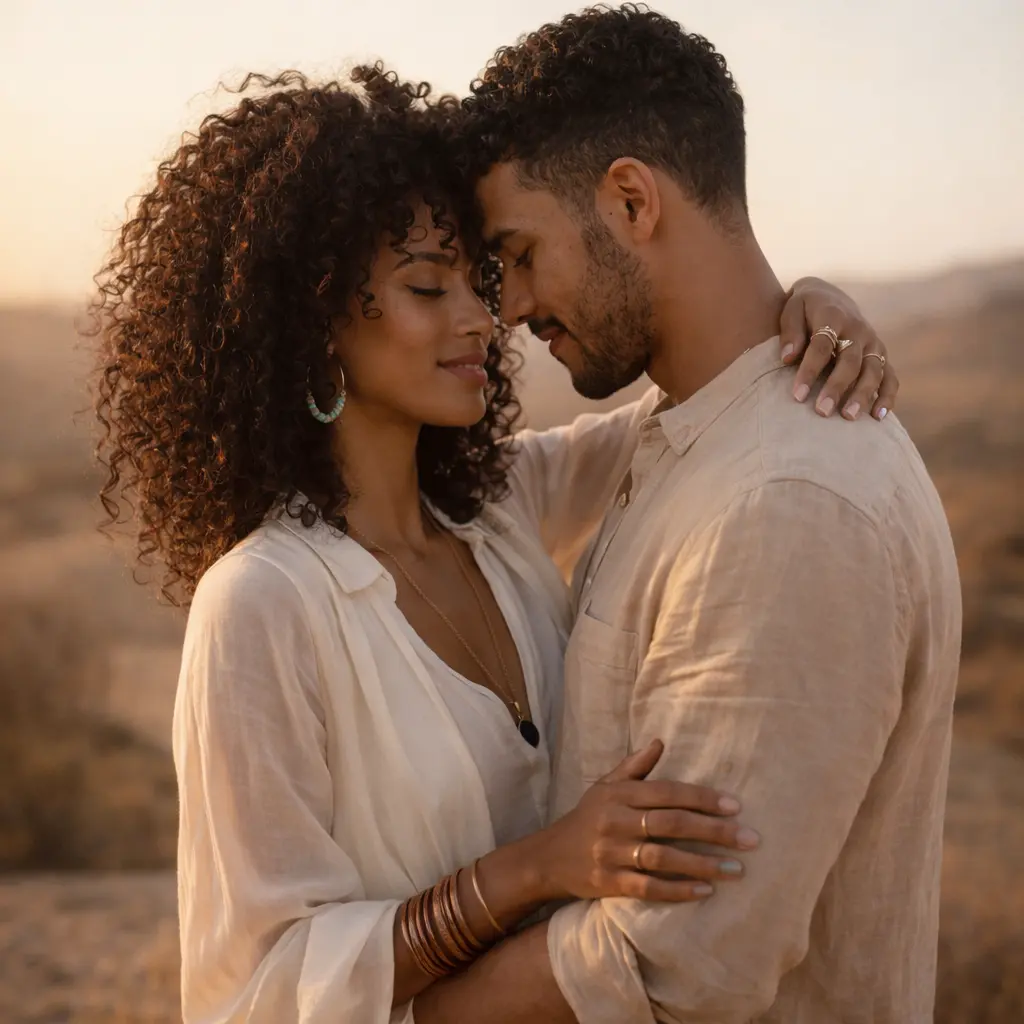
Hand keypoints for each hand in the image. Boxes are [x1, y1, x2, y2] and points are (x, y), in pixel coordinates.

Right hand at [534, 739, 758, 902]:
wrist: (549, 857)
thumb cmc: (587, 817)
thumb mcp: (605, 786)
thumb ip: (635, 766)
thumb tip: (661, 741)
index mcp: (620, 794)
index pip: (667, 793)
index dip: (702, 798)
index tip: (736, 806)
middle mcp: (616, 821)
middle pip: (671, 824)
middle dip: (714, 832)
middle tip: (750, 839)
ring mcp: (612, 853)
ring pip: (664, 858)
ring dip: (703, 864)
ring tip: (737, 869)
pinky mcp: (609, 883)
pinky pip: (648, 888)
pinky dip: (678, 891)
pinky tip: (706, 891)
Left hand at [779, 277, 899, 420]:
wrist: (830, 297)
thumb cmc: (805, 309)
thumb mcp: (792, 310)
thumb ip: (791, 332)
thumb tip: (787, 357)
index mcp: (833, 316)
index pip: (821, 346)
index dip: (810, 371)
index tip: (797, 396)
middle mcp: (858, 330)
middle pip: (850, 362)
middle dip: (836, 387)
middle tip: (822, 411)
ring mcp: (873, 344)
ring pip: (873, 371)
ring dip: (862, 395)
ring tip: (848, 417)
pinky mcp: (882, 356)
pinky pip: (890, 377)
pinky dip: (887, 396)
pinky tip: (878, 416)